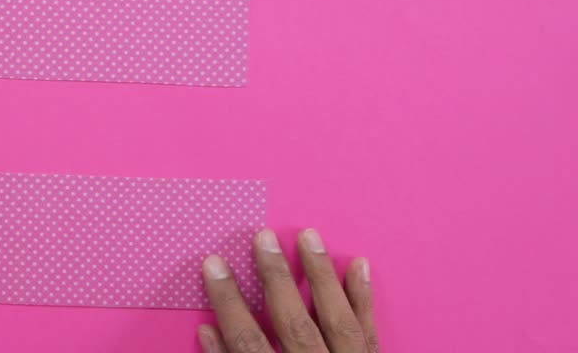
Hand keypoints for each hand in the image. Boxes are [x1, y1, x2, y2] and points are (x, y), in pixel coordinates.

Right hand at [198, 229, 377, 352]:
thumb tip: (207, 330)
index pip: (248, 341)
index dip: (228, 303)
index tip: (213, 265)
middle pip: (294, 324)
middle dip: (277, 278)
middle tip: (263, 237)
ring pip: (337, 321)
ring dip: (321, 276)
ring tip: (309, 236)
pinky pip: (370, 333)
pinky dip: (363, 299)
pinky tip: (358, 265)